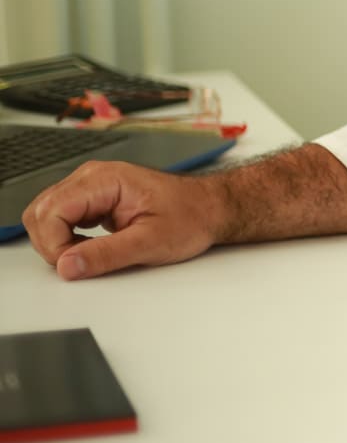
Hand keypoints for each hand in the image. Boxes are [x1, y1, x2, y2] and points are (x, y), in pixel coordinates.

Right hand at [22, 161, 222, 279]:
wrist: (211, 207)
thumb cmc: (191, 217)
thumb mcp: (151, 242)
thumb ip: (106, 255)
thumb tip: (67, 266)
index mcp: (105, 180)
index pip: (50, 211)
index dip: (54, 244)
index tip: (74, 263)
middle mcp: (93, 177)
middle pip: (40, 211)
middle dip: (51, 244)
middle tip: (81, 262)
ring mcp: (91, 186)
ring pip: (46, 215)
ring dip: (57, 241)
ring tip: (89, 254)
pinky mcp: (94, 198)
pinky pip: (61, 218)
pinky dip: (66, 237)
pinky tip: (90, 247)